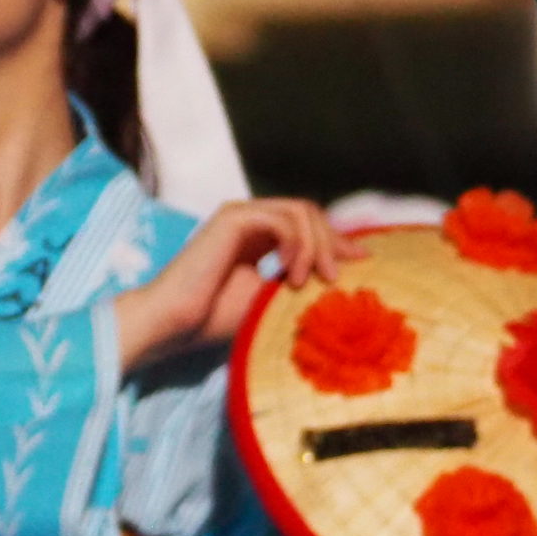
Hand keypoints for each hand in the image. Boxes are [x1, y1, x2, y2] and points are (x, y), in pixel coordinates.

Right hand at [113, 199, 362, 372]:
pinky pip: (283, 218)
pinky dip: (298, 244)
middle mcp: (251, 219)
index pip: (309, 226)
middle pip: (311, 213)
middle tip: (341, 276)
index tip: (364, 262)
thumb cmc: (213, 319)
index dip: (338, 241)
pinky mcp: (233, 217)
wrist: (172, 324)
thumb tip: (340, 277)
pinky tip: (293, 273)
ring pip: (301, 211)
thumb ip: (297, 281)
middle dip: (334, 241)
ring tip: (317, 280)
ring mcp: (242, 214)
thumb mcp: (269, 299)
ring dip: (318, 245)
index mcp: (259, 237)